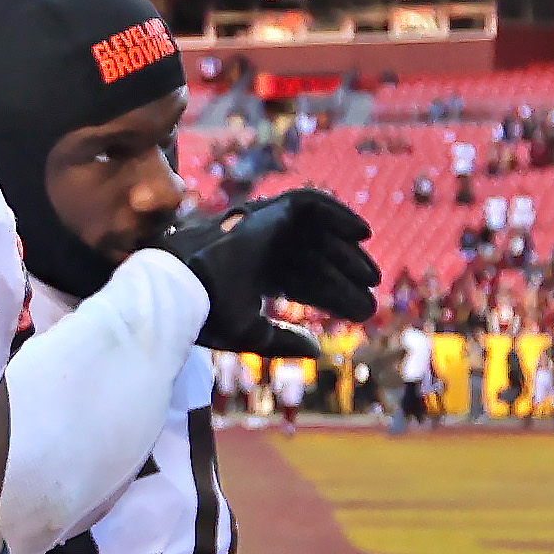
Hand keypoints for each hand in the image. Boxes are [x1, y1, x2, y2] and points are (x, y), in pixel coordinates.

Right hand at [164, 190, 379, 351]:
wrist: (182, 288)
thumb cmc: (208, 314)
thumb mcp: (251, 335)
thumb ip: (282, 342)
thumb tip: (315, 350)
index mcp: (255, 275)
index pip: (303, 282)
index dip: (333, 297)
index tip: (361, 314)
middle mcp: (262, 248)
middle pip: (316, 259)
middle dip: (345, 277)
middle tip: (371, 296)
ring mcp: (264, 227)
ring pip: (317, 233)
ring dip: (346, 250)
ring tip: (371, 275)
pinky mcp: (268, 210)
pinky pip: (310, 203)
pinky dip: (338, 213)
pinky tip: (362, 233)